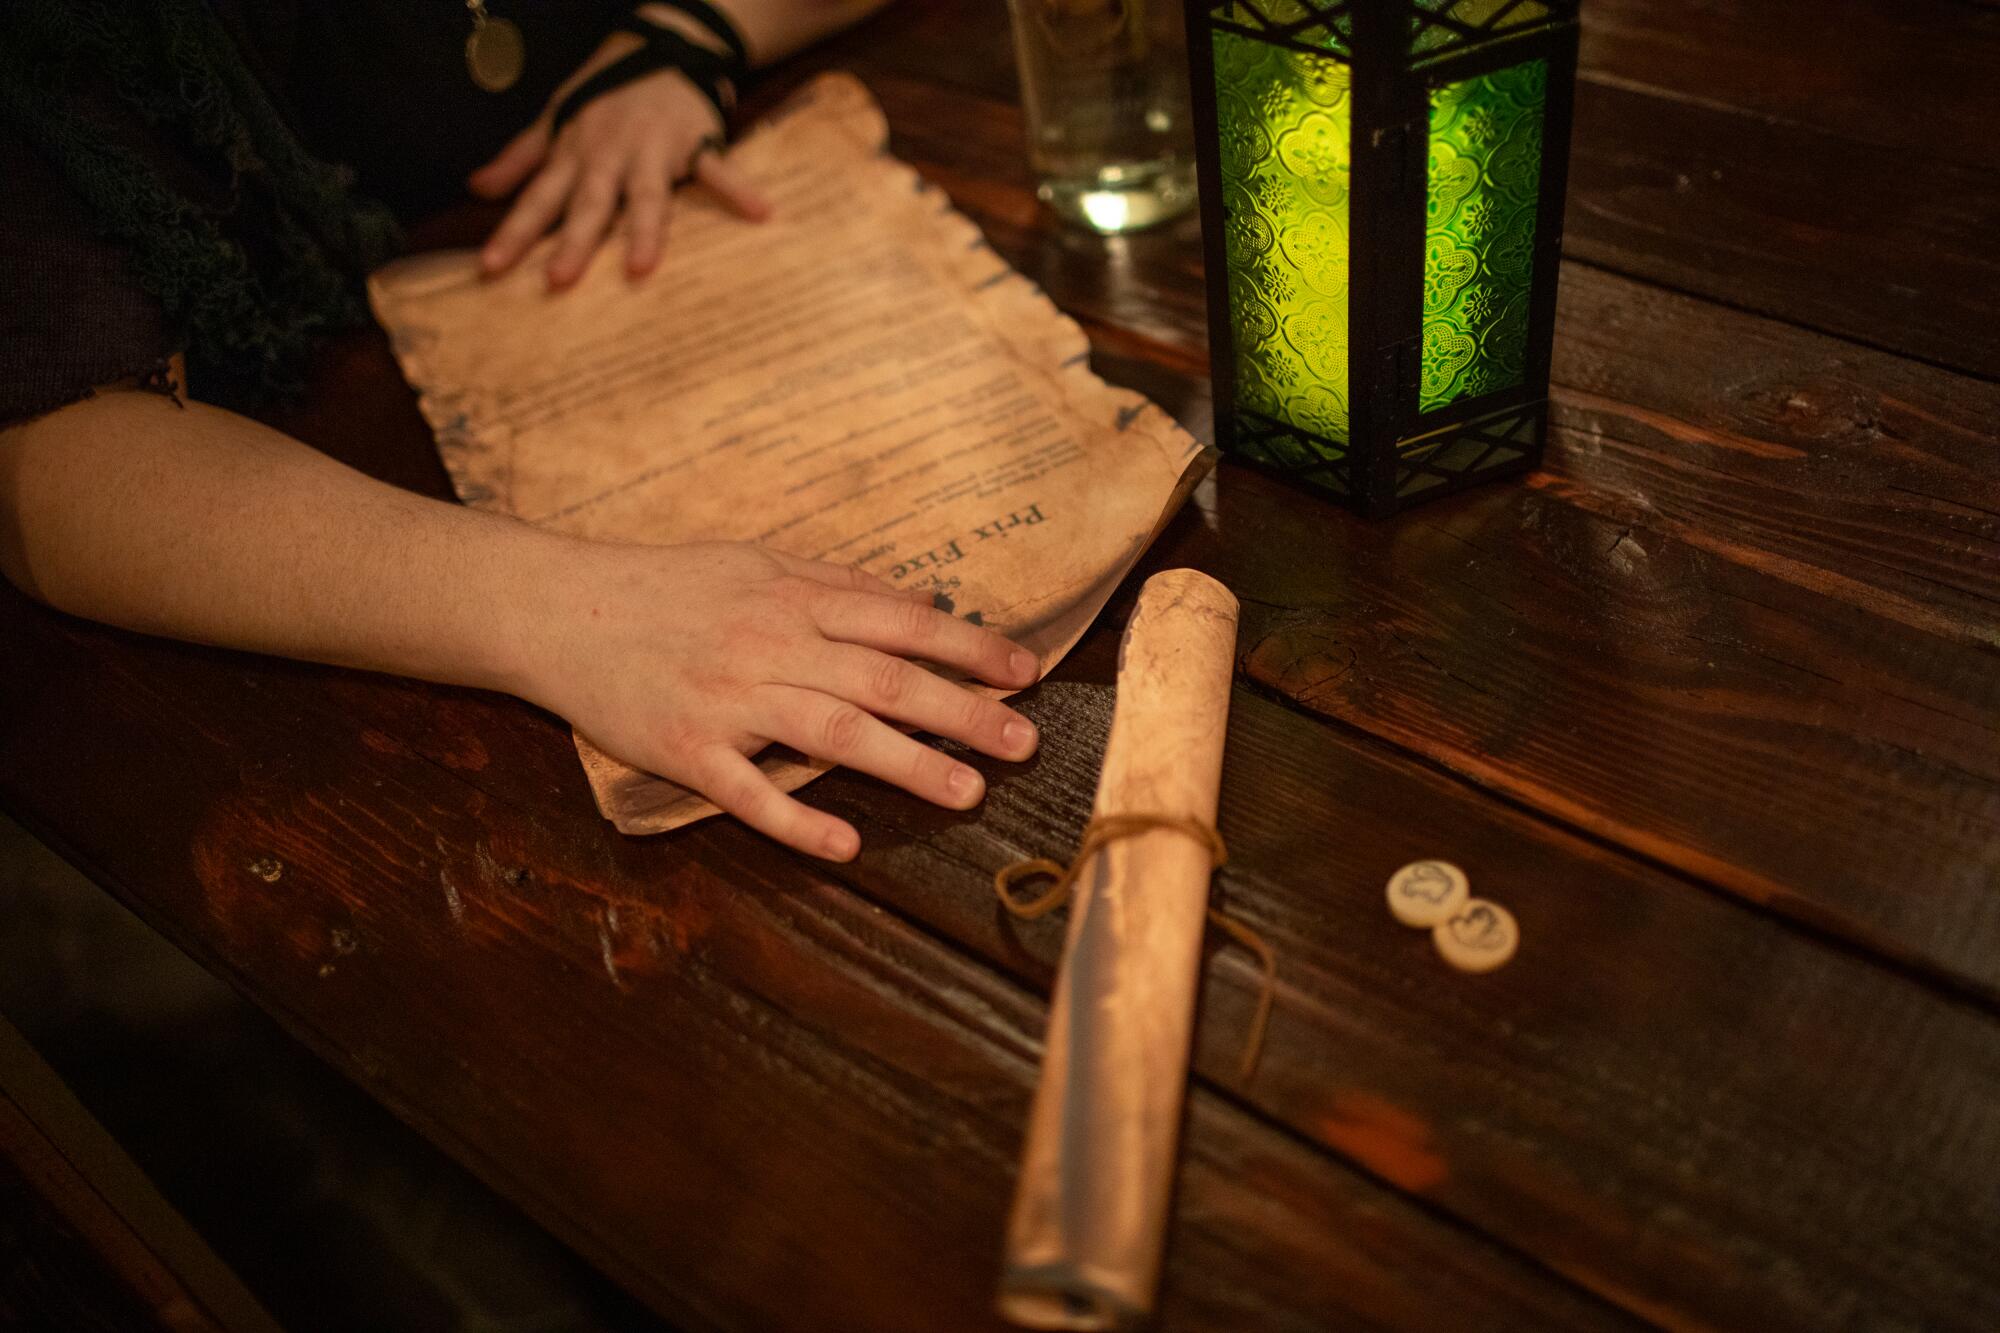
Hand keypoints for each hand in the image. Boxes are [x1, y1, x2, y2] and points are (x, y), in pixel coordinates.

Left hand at [470, 33, 770, 287]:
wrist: (659, 43)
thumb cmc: (604, 91)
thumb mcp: (554, 118)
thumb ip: (520, 158)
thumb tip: (477, 190)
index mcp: (574, 153)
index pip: (537, 198)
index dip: (513, 233)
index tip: (491, 270)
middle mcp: (609, 156)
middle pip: (588, 204)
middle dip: (574, 242)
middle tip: (559, 281)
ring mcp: (654, 150)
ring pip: (646, 194)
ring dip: (643, 229)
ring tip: (640, 267)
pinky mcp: (695, 141)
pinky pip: (717, 168)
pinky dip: (739, 189)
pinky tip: (761, 213)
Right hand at [518, 540, 1042, 859]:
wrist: (561, 611)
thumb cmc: (668, 587)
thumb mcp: (759, 563)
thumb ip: (842, 585)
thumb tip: (926, 603)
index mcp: (795, 600)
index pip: (902, 625)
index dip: (970, 649)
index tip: (1026, 675)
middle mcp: (772, 648)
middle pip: (884, 681)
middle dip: (962, 711)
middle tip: (1024, 743)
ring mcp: (731, 702)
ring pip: (833, 733)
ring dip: (906, 763)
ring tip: (968, 793)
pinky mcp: (687, 751)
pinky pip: (749, 792)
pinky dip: (798, 818)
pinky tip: (846, 844)